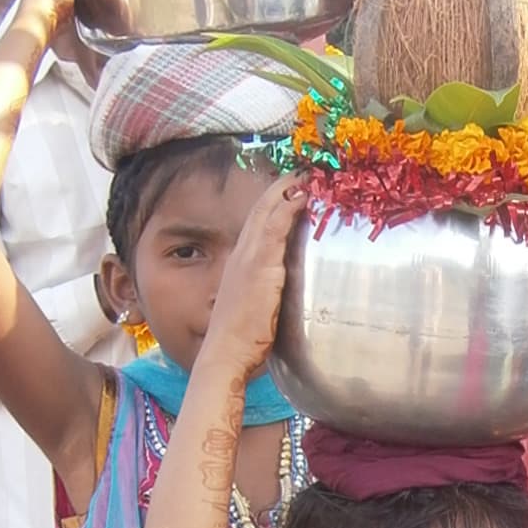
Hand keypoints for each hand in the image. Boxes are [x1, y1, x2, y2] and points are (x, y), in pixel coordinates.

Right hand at [194, 178, 307, 382]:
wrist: (224, 354)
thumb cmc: (239, 342)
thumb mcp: (251, 310)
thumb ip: (263, 296)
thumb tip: (275, 296)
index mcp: (239, 266)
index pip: (255, 226)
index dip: (270, 205)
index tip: (286, 191)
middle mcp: (241, 257)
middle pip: (259, 212)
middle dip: (278, 189)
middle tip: (298, 173)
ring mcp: (249, 260)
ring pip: (266, 215)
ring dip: (284, 192)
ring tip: (304, 176)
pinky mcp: (261, 268)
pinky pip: (275, 229)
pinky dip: (287, 209)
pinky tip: (301, 197)